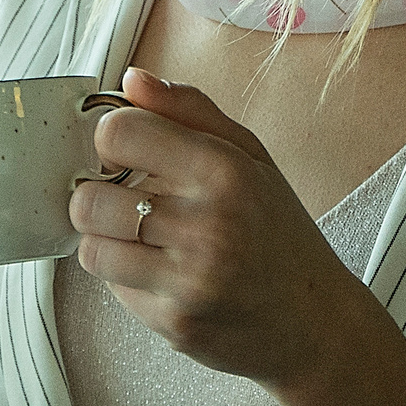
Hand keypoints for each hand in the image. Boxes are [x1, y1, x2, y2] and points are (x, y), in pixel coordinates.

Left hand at [71, 67, 405, 405]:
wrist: (317, 324)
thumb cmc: (280, 233)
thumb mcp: (250, 157)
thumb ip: (189, 110)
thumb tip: (132, 80)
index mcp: (223, 171)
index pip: (118, 134)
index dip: (110, 140)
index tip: (124, 152)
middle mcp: (205, 225)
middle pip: (88, 199)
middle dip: (98, 196)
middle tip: (127, 200)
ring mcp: (188, 280)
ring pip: (91, 248)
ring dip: (107, 240)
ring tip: (142, 237)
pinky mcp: (174, 323)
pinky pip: (113, 289)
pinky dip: (127, 278)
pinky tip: (163, 272)